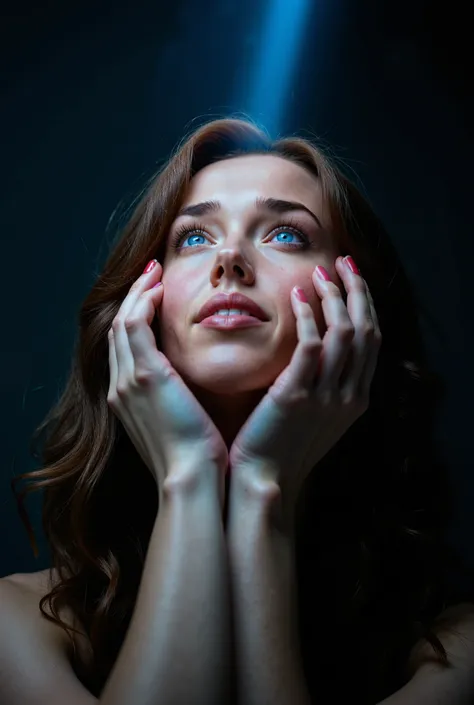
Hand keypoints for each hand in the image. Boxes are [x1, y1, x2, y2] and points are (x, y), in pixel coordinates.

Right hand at [107, 260, 228, 505]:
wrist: (192, 478)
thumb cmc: (197, 457)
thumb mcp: (181, 424)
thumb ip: (179, 399)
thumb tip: (194, 385)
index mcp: (128, 399)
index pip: (125, 347)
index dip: (137, 318)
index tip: (154, 298)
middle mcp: (120, 387)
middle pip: (118, 329)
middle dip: (134, 299)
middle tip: (152, 276)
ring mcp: (128, 380)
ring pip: (122, 321)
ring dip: (138, 293)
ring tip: (156, 273)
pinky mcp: (145, 375)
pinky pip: (134, 324)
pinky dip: (143, 302)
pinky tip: (161, 288)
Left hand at [228, 256, 381, 528]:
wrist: (263, 482)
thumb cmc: (281, 446)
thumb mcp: (314, 416)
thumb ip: (322, 384)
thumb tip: (315, 349)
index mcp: (355, 398)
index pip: (372, 341)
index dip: (365, 305)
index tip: (352, 279)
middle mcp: (349, 395)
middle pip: (366, 330)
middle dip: (357, 292)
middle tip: (342, 263)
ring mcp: (326, 396)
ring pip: (344, 333)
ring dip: (334, 298)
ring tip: (318, 274)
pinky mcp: (297, 395)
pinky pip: (311, 346)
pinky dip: (308, 317)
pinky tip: (297, 298)